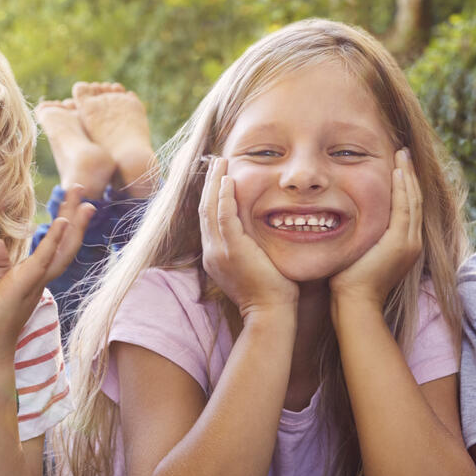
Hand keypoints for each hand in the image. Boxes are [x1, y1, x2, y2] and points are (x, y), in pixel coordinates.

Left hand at [0, 185, 94, 359]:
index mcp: (32, 278)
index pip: (54, 247)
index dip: (64, 225)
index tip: (70, 204)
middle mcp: (39, 279)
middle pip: (66, 244)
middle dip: (75, 217)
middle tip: (81, 191)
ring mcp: (34, 282)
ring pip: (63, 250)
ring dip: (73, 224)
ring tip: (82, 201)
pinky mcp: (24, 285)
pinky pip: (44, 260)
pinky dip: (54, 241)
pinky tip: (62, 223)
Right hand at [198, 157, 296, 316]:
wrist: (270, 313)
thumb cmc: (271, 293)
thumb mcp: (255, 266)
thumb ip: (251, 248)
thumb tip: (261, 233)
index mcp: (215, 256)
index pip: (208, 219)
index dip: (211, 196)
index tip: (219, 177)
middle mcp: (211, 252)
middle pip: (204, 209)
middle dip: (209, 183)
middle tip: (216, 162)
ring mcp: (218, 251)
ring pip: (209, 209)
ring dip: (214, 183)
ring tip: (220, 162)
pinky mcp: (231, 249)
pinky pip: (223, 216)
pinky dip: (223, 196)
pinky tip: (228, 180)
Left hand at [330, 149, 422, 305]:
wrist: (355, 305)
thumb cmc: (348, 285)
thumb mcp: (358, 253)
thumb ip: (361, 237)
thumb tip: (345, 221)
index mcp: (404, 245)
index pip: (408, 207)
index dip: (405, 185)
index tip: (399, 165)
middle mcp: (412, 242)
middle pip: (414, 200)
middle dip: (409, 174)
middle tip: (404, 152)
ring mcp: (409, 243)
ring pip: (412, 200)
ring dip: (407, 175)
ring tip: (402, 154)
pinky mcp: (401, 243)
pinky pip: (404, 207)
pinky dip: (402, 188)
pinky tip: (397, 171)